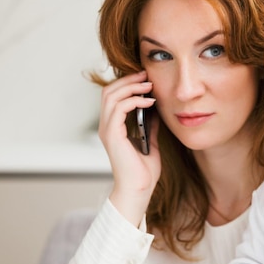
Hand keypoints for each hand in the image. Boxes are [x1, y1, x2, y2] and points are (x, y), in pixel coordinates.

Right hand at [98, 70, 160, 225]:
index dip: (127, 83)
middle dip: (128, 80)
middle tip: (146, 74)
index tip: (146, 78)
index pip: (113, 96)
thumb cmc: (144, 171)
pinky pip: (119, 108)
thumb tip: (155, 110)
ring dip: (131, 86)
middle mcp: (107, 126)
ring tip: (149, 84)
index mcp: (114, 127)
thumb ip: (150, 125)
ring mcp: (108, 130)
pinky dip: (134, 100)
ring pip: (111, 96)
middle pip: (109, 91)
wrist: (139, 189)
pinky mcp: (112, 135)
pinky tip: (150, 101)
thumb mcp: (150, 142)